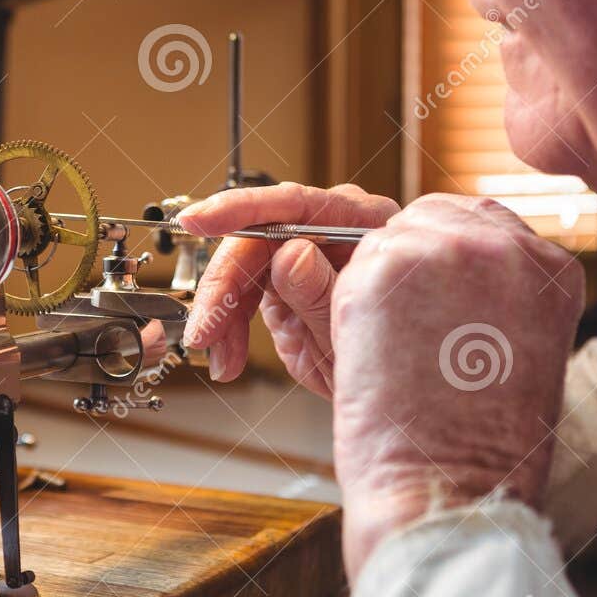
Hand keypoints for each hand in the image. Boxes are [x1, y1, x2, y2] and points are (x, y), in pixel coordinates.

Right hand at [176, 183, 399, 394]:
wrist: (396, 391)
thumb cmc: (398, 358)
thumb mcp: (357, 332)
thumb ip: (323, 293)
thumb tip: (291, 254)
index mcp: (363, 225)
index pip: (296, 205)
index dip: (242, 209)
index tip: (199, 219)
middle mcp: (331, 232)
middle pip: (258, 239)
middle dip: (225, 287)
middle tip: (207, 330)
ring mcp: (306, 254)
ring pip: (244, 268)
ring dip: (224, 314)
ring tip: (223, 358)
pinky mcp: (286, 280)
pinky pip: (246, 292)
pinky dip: (231, 326)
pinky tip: (229, 356)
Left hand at [329, 195, 584, 576]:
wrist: (451, 488)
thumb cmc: (481, 447)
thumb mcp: (517, 350)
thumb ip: (492, 293)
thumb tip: (442, 266)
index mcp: (552, 268)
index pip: (482, 222)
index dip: (445, 259)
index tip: (434, 299)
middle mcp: (508, 246)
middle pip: (428, 217)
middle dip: (405, 264)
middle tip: (406, 333)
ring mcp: (447, 250)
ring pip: (382, 241)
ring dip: (374, 290)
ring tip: (398, 357)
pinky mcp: (387, 267)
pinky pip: (348, 271)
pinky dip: (347, 313)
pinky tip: (376, 359)